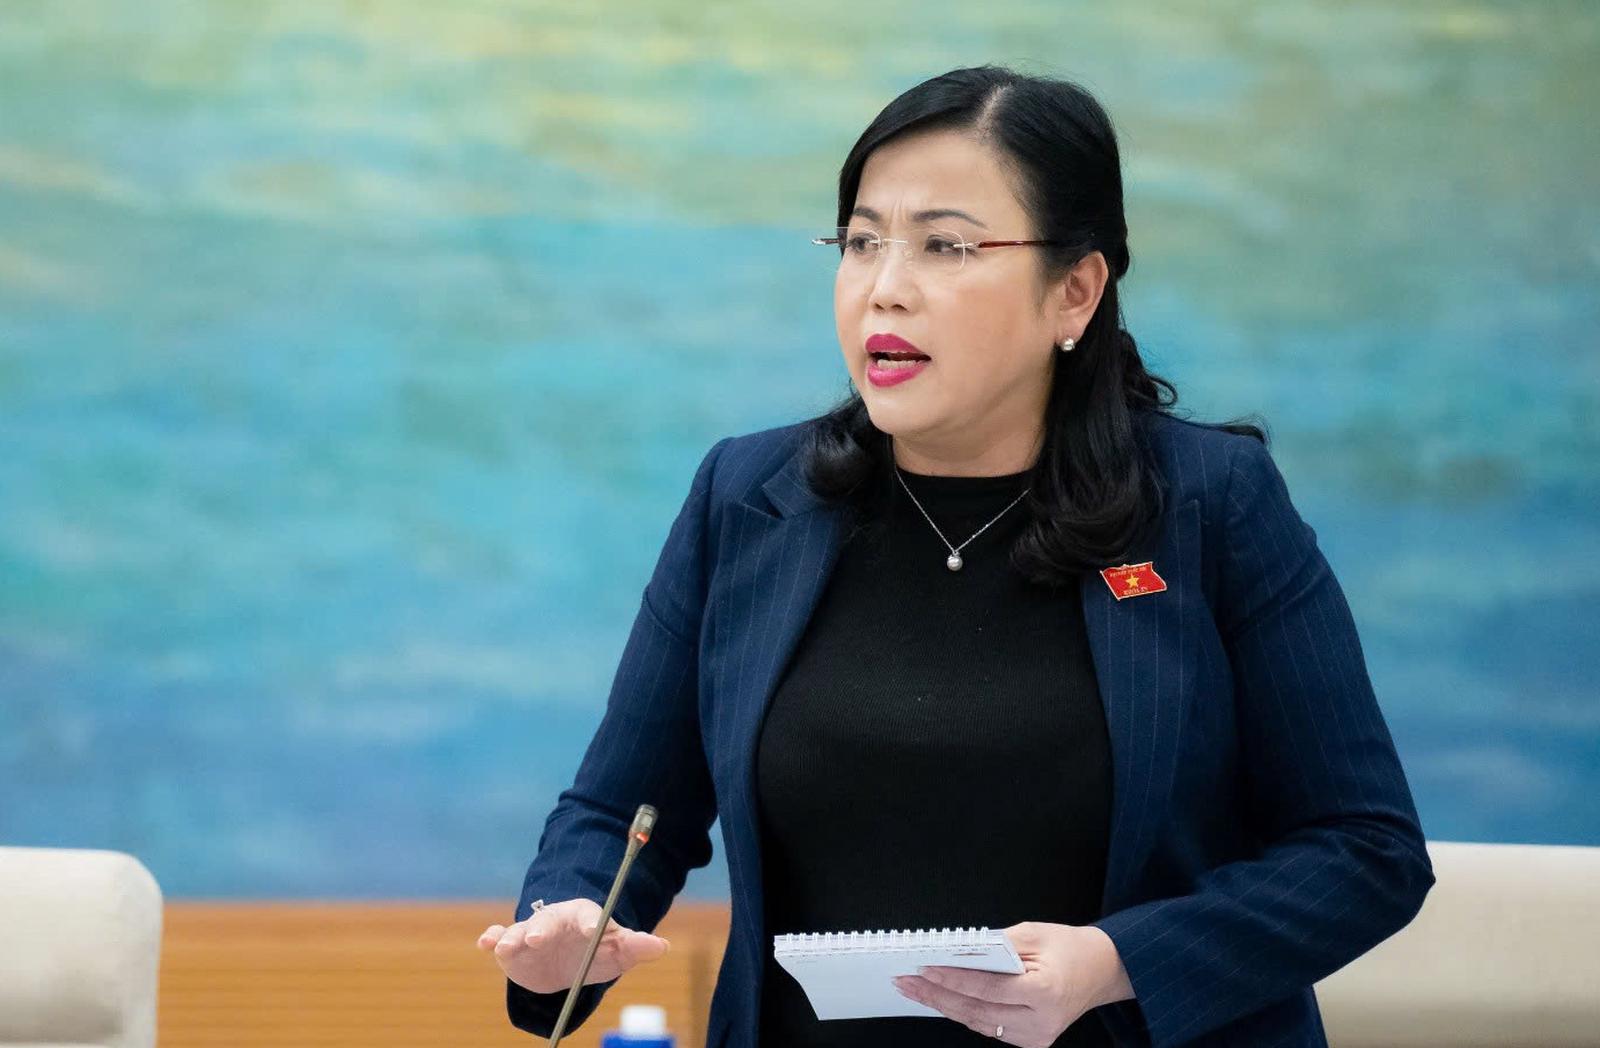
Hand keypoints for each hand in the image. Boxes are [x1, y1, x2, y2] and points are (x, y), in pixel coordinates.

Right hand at [475, 898, 671, 994]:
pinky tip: (485, 942)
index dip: (592, 920)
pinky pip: (499, 937)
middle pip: (548, 921)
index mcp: (584, 917)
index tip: (594, 928)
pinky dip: (491, 937)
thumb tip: (661, 946)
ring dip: (513, 937)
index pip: (589, 914)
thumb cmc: (596, 951)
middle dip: (541, 928)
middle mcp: (555, 920)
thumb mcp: (617, 952)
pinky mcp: (511, 945)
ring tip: (504, 947)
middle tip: (536, 938)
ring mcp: (531, 931)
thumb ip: (635, 947)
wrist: (569, 961)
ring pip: (520, 931)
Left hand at [891, 921, 1130, 1046]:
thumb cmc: (1070, 947)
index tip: (924, 968)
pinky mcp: (1032, 1041)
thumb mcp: (1033, 933)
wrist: (1102, 970)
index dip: (952, 979)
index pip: (987, 989)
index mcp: (1045, 992)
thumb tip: (957, 950)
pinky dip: (964, 1012)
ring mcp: (1036, 1037)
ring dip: (944, 1005)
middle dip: (937, 995)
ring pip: (978, 1023)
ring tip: (916, 990)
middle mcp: (1041, 1022)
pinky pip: (989, 1028)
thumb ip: (995, 945)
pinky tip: (942, 999)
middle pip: (977, 1011)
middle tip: (907, 981)